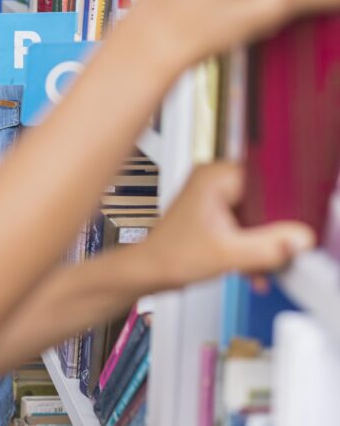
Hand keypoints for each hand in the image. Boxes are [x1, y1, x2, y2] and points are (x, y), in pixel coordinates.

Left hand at [140, 163, 314, 289]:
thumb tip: (297, 239)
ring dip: (263, 243)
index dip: (282, 206)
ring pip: (258, 215)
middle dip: (272, 231)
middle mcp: (214, 180)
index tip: (287, 226)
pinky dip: (252, 245)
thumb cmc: (170, 256)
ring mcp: (215, 196)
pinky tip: (251, 267)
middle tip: (272, 252)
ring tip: (258, 265)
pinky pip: (247, 224)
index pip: (266, 180)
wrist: (150, 271)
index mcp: (214, 176)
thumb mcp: (227, 253)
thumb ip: (267, 246)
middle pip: (264, 200)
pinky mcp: (216, 213)